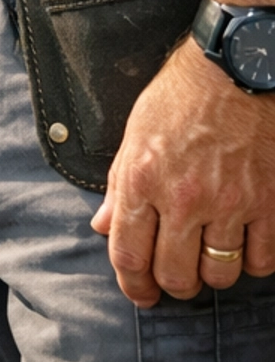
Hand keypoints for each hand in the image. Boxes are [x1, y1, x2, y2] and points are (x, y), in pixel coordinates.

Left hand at [91, 37, 274, 303]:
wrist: (234, 67)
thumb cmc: (180, 95)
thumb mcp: (136, 132)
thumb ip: (118, 184)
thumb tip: (103, 226)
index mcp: (141, 178)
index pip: (128, 253)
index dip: (133, 285)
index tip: (141, 294)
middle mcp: (183, 197)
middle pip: (175, 275)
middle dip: (174, 284)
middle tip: (178, 276)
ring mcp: (229, 202)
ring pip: (220, 275)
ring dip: (214, 273)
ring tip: (211, 254)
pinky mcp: (269, 203)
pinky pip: (262, 261)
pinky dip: (253, 261)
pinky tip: (245, 243)